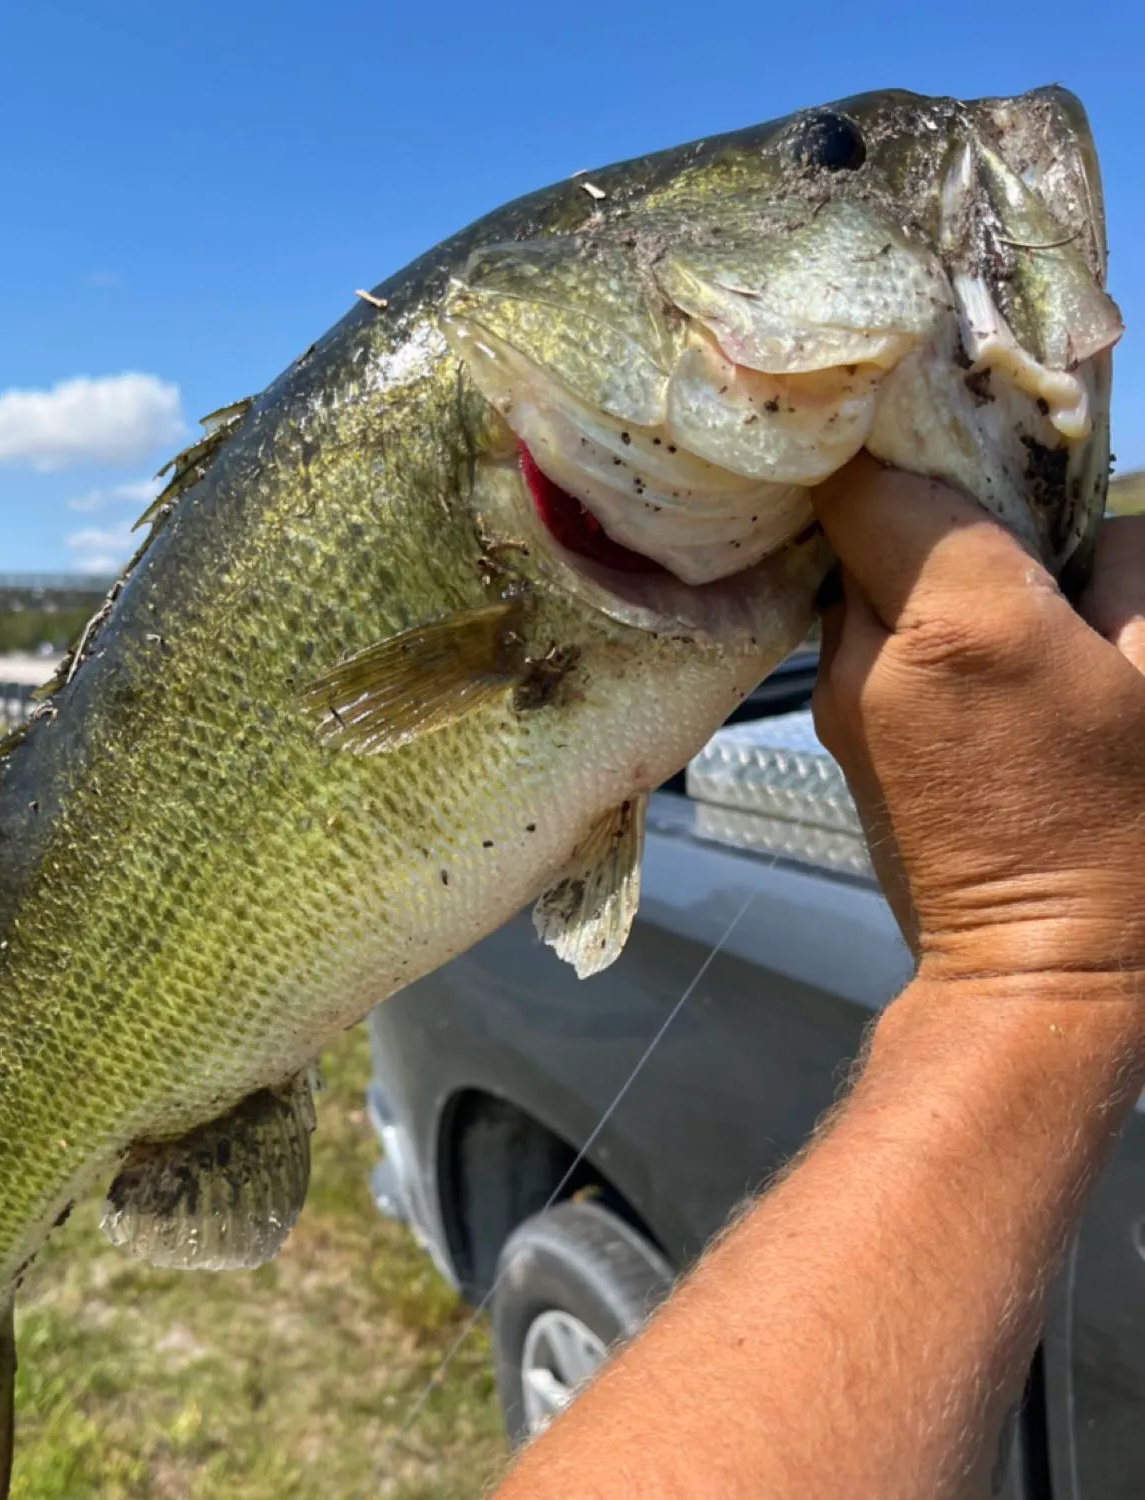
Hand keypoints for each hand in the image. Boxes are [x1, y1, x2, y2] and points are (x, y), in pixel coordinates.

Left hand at [809, 454, 1144, 1000]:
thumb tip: (1097, 519)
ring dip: (919, 568)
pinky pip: (863, 639)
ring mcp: (840, 695)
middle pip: (867, 523)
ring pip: (862, 581)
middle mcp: (870, 645)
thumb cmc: (1123, 835)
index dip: (897, 432)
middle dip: (931, 503)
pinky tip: (970, 649)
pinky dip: (907, 622)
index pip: (868, 476)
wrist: (1036, 973)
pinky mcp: (838, 734)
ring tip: (999, 592)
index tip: (942, 414)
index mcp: (954, 617)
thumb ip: (1132, 570)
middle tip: (1003, 513)